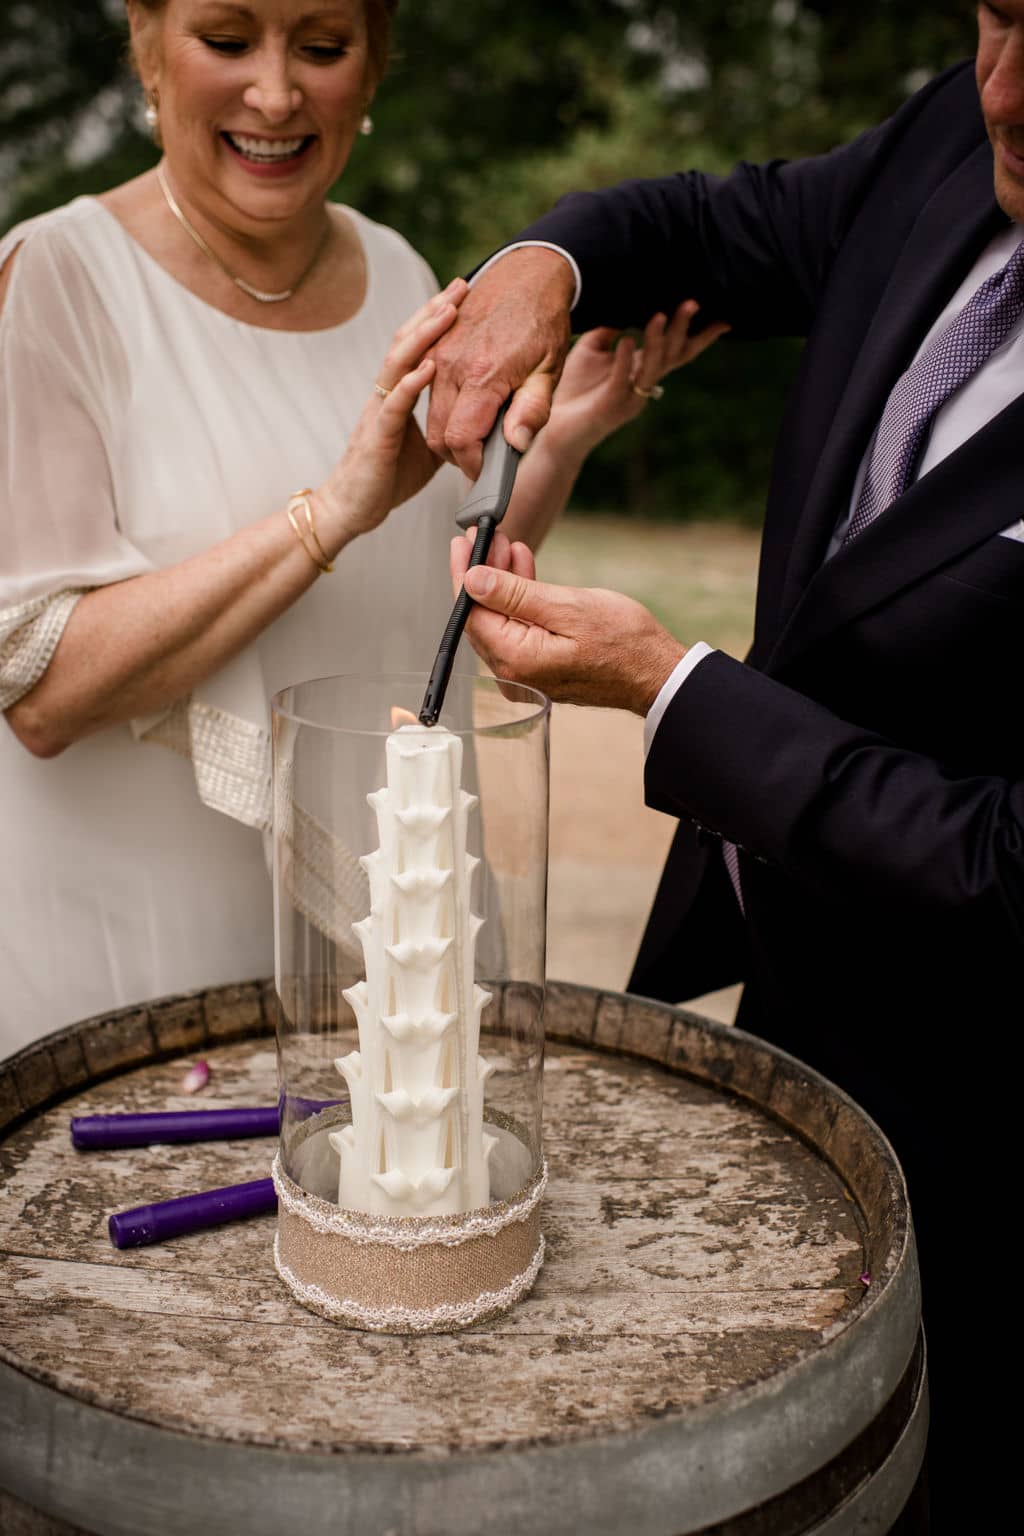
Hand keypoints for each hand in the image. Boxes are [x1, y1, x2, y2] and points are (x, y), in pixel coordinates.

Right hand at [318, 279, 467, 544]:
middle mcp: (386, 394)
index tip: (464, 296)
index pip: (419, 347)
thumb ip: (450, 429)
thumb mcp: (430, 450)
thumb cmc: (387, 479)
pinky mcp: (377, 435)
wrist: (351, 509)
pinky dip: (411, 382)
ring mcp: (379, 411)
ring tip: (448, 312)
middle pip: (408, 342)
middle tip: (461, 286)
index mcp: (398, 394)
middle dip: (434, 312)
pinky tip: (429, 366)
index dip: (438, 320)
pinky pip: (394, 403)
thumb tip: (485, 421)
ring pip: (400, 363)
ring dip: (425, 336)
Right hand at [425, 248, 575, 477]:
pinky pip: (425, 391)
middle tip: (484, 460)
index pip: (461, 440)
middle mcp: (451, 366)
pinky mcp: (434, 347)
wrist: (529, 273)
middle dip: (460, 456)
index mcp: (482, 376)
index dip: (473, 465)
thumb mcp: (550, 371)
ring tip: (476, 439)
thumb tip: (515, 446)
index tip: (488, 473)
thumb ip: (532, 410)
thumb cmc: (543, 323)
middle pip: (440, 434)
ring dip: (449, 436)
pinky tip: (465, 411)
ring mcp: (438, 355)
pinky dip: (443, 412)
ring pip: (429, 416)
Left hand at [450, 531, 685, 712]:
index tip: (464, 542)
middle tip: (488, 537)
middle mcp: (514, 674)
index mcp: (516, 660)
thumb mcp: (567, 606)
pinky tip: (523, 571)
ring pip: (501, 620)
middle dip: (484, 574)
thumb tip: (473, 580)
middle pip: (483, 617)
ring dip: (503, 583)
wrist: (655, 671)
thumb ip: (514, 595)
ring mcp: (527, 674)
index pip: (472, 613)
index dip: (465, 573)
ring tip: (509, 548)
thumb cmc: (624, 643)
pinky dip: (519, 600)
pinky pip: (518, 630)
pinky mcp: (540, 668)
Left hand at [543, 302, 730, 458]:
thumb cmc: (574, 387)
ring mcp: (629, 398)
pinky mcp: (610, 406)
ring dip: (656, 341)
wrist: (555, 429)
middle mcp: (643, 385)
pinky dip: (624, 360)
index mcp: (643, 371)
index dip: (702, 337)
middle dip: (682, 330)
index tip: (723, 318)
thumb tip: (622, 301)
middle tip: (692, 303)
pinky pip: (620, 380)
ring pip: (652, 368)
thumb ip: (610, 328)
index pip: (679, 351)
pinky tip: (626, 339)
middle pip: (672, 356)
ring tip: (659, 315)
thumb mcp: (592, 349)